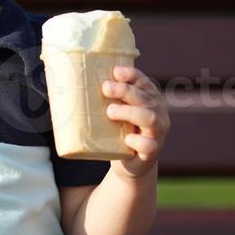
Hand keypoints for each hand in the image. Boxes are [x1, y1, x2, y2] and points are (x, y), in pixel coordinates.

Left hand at [102, 65, 170, 179]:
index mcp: (150, 100)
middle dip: (125, 91)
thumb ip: (107, 99)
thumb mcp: (117, 112)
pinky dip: (138, 141)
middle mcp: (158, 113)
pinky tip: (127, 139)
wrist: (129, 163)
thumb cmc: (121, 132)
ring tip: (110, 111)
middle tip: (106, 88)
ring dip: (129, 112)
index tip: (115, 72)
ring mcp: (157, 133)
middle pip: (145, 98)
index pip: (144, 82)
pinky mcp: (152, 151)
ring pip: (150, 118)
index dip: (132, 75)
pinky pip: (149, 145)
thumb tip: (76, 83)